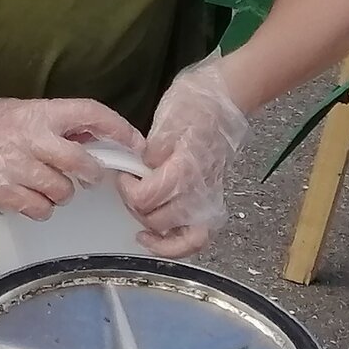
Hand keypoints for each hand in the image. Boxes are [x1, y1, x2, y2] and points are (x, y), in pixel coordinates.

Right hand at [0, 89, 146, 218]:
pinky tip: (29, 197)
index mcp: (39, 112)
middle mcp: (31, 138)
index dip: (120, 129)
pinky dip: (41, 208)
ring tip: (45, 184)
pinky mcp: (2, 192)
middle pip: (82, 162)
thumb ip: (57, 124)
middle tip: (88, 175)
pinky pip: (39, 209)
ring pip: (63, 191)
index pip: (91, 113)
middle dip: (91, 173)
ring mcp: (17, 167)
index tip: (138, 145)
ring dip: (62, 193)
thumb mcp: (23, 112)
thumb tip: (98, 136)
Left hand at [123, 61, 251, 258]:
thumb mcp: (166, 121)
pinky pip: (197, 240)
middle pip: (156, 219)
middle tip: (132, 186)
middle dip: (136, 205)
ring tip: (142, 213)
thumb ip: (151, 151)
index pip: (145, 198)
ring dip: (154, 229)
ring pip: (177, 238)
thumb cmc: (196, 105)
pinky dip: (177, 247)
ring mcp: (209, 201)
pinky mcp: (212, 204)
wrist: (225, 101)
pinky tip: (158, 239)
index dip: (127, 188)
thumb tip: (140, 169)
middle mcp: (199, 192)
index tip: (124, 175)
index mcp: (185, 170)